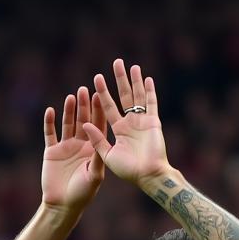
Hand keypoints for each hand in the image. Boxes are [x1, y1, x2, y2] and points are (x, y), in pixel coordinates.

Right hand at [41, 86, 105, 213]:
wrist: (62, 206)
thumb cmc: (82, 194)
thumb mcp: (95, 175)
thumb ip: (98, 156)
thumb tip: (99, 135)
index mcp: (93, 150)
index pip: (97, 126)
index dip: (98, 111)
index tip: (100, 96)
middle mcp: (80, 145)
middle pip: (83, 121)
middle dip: (84, 106)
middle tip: (85, 90)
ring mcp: (65, 147)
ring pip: (67, 124)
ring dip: (69, 111)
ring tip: (71, 96)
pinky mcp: (51, 152)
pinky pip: (50, 134)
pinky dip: (49, 123)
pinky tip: (50, 111)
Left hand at [82, 60, 168, 187]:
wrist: (148, 176)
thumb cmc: (127, 171)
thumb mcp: (107, 156)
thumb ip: (97, 140)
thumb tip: (84, 125)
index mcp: (118, 131)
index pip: (108, 107)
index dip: (102, 93)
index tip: (96, 79)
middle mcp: (130, 123)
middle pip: (124, 97)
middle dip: (119, 80)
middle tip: (116, 62)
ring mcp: (143, 122)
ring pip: (138, 96)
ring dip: (135, 81)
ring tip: (131, 66)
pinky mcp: (154, 122)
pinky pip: (151, 103)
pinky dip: (150, 91)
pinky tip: (147, 79)